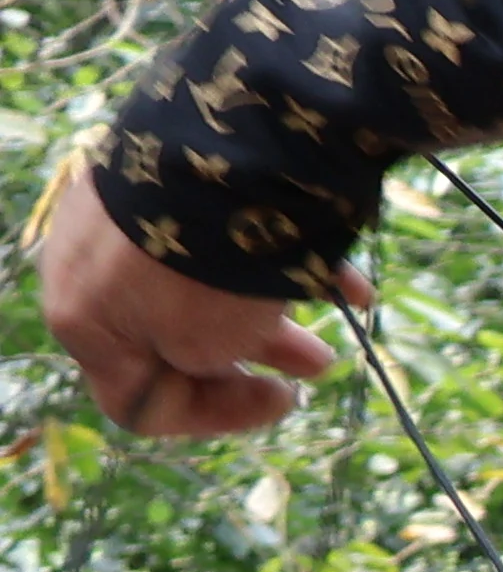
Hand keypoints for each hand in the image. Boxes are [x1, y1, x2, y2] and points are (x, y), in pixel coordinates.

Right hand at [32, 173, 338, 439]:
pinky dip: (277, 257)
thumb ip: (200, 362)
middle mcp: (89, 269)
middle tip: (315, 363)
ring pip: (205, 282)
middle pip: (175, 338)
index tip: (282, 399)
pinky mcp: (161, 179)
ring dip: (274, 306)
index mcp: (84, 324)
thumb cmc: (206, 271)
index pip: (137, 403)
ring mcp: (121, 218)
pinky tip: (347, 274)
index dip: (213, 414)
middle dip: (254, 354)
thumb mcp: (203, 345)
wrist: (216, 156)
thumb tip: (214, 343)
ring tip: (345, 307)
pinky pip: (217, 235)